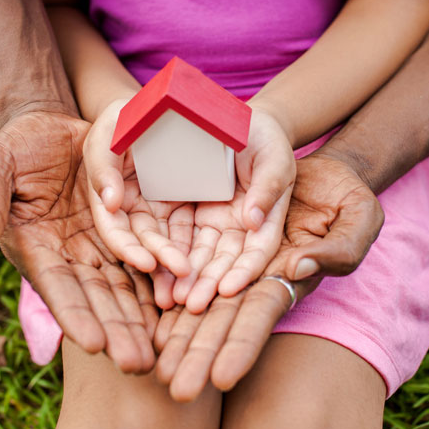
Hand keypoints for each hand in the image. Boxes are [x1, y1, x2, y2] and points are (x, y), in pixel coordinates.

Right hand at [0, 110, 157, 372]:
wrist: (50, 127)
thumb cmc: (14, 147)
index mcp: (36, 248)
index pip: (57, 288)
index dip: (75, 316)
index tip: (94, 345)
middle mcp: (69, 256)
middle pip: (97, 300)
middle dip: (116, 332)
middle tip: (138, 364)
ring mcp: (98, 246)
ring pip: (125, 288)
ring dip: (141, 318)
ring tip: (160, 350)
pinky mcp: (122, 232)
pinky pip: (144, 261)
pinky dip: (159, 284)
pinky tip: (177, 307)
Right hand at [84, 99, 192, 293]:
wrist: (163, 103)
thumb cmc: (128, 113)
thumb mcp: (109, 128)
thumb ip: (103, 163)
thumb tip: (110, 204)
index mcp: (109, 194)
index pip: (114, 229)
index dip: (126, 248)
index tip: (146, 262)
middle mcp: (132, 208)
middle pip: (144, 241)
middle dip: (160, 260)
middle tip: (182, 273)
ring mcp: (157, 209)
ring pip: (167, 242)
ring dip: (177, 262)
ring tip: (193, 276)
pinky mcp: (181, 206)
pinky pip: (188, 231)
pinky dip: (195, 248)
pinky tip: (209, 263)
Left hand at [154, 152, 383, 399]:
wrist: (320, 172)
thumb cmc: (348, 195)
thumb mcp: (359, 217)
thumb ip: (339, 248)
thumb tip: (298, 266)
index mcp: (291, 275)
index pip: (261, 315)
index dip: (242, 345)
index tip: (220, 379)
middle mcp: (258, 277)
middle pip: (224, 320)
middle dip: (200, 355)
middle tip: (175, 391)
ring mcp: (234, 261)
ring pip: (201, 301)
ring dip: (179, 335)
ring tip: (155, 369)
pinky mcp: (216, 239)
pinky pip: (189, 268)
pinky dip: (170, 293)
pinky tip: (151, 321)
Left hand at [172, 107, 295, 312]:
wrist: (237, 123)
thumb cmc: (264, 138)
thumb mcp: (274, 157)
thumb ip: (268, 187)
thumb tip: (253, 220)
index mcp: (266, 218)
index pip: (258, 250)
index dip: (245, 270)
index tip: (229, 289)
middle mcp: (240, 228)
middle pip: (226, 262)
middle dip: (209, 284)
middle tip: (193, 305)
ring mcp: (214, 224)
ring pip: (200, 256)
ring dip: (187, 279)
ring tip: (172, 300)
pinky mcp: (190, 215)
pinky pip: (178, 238)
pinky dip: (168, 256)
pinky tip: (155, 275)